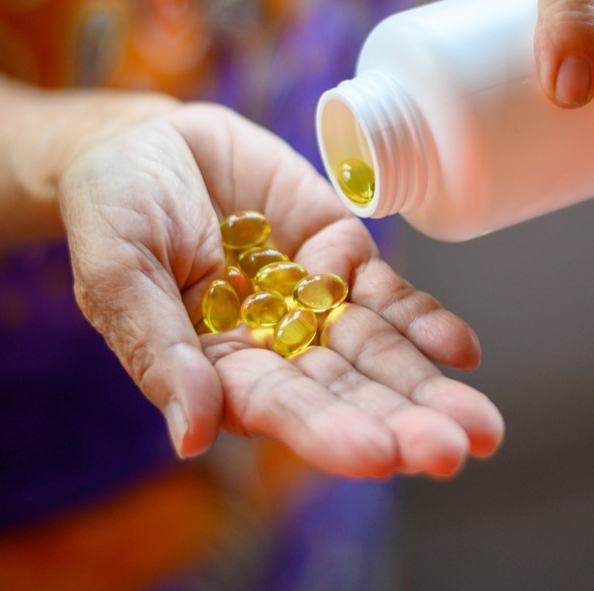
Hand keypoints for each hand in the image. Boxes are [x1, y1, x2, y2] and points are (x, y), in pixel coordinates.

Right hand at [58, 101, 503, 477]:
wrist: (146, 138)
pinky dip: (424, 321)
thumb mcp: (116, 269)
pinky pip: (388, 294)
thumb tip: (191, 435)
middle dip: (401, 422)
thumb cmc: (111, 206)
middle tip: (455, 447)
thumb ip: (156, 347)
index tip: (380, 456)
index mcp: (214, 366)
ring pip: (378, 351)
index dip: (328, 432)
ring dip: (427, 385)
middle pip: (344, 391)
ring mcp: (311, 300)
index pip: (278, 409)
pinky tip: (461, 350)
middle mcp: (272, 346)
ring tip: (482, 424)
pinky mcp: (340, 254)